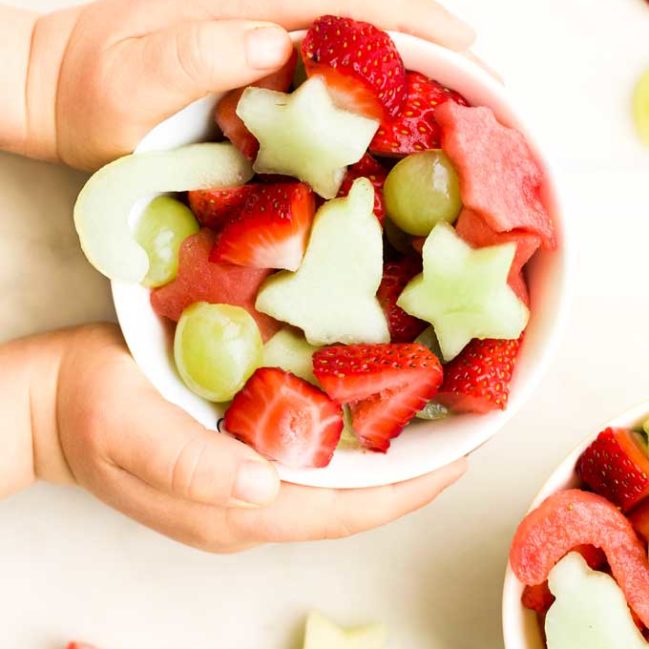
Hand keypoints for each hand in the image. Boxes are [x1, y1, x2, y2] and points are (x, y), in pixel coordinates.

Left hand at [24, 0, 473, 168]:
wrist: (55, 82)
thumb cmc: (89, 95)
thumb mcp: (128, 80)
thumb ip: (194, 55)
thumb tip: (273, 39)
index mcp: (238, 9)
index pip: (344, 3)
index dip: (410, 22)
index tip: (466, 47)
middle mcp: (254, 10)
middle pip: (358, 7)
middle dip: (425, 30)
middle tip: (480, 66)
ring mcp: (252, 28)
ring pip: (344, 27)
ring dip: (402, 47)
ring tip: (453, 77)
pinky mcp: (246, 51)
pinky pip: (318, 50)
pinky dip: (361, 64)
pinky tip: (385, 84)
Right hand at [29, 323, 465, 551]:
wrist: (53, 403)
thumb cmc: (88, 409)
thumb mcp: (130, 430)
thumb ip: (191, 466)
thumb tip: (261, 489)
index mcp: (234, 510)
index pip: (343, 511)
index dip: (408, 491)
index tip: (461, 459)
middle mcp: (250, 506)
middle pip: (353, 502)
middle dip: (414, 477)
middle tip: (465, 434)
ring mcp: (245, 486)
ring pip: (337, 483)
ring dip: (389, 459)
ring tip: (436, 422)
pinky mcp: (237, 459)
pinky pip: (312, 459)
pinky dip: (351, 440)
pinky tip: (370, 410)